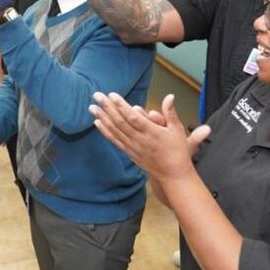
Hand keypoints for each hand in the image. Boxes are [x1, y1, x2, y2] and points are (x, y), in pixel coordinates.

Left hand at [90, 92, 210, 181]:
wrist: (172, 174)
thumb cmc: (177, 151)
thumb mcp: (177, 130)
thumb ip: (170, 112)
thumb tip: (170, 96)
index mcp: (152, 132)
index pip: (133, 117)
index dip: (121, 106)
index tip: (112, 95)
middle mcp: (140, 140)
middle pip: (120, 122)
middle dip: (107, 108)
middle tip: (97, 95)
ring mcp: (133, 147)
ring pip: (115, 131)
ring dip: (102, 118)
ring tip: (92, 107)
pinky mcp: (129, 153)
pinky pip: (115, 140)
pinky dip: (105, 131)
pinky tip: (97, 123)